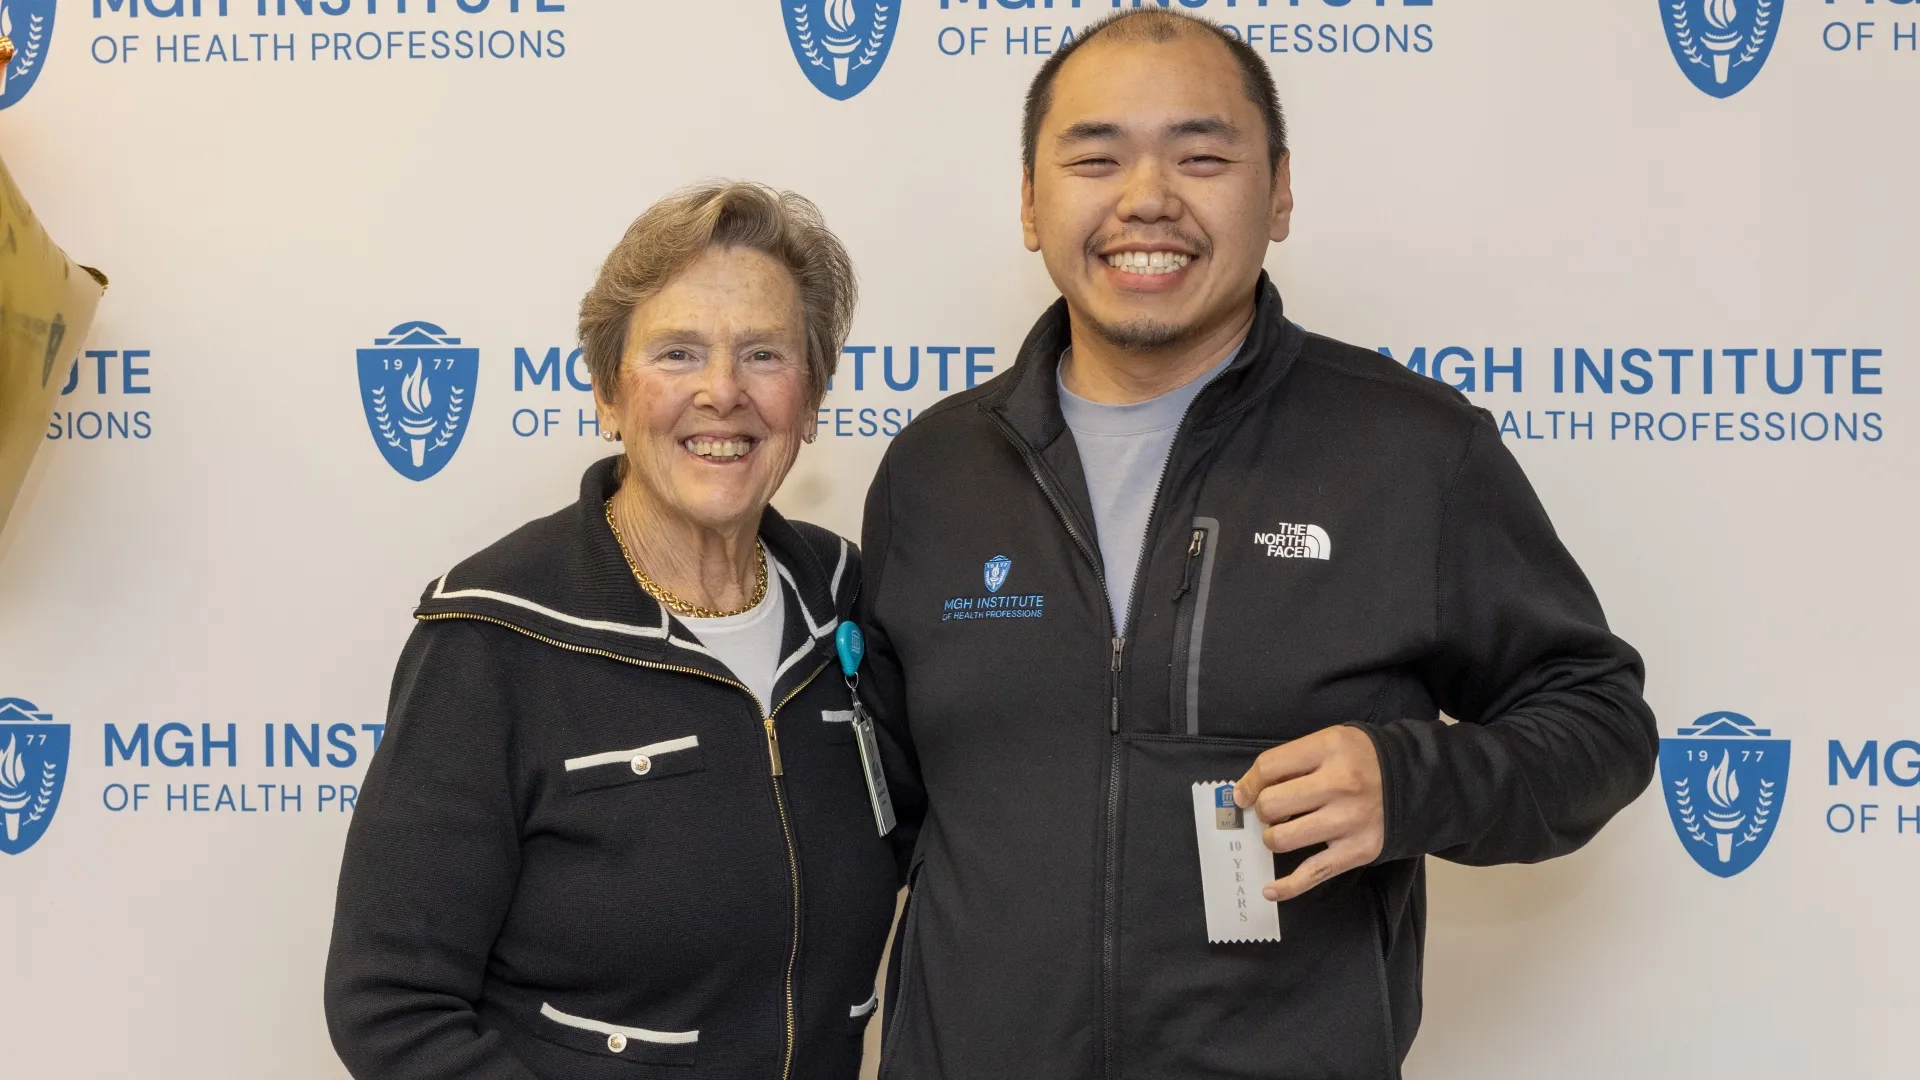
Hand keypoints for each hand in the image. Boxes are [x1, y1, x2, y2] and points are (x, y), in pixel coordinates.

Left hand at [1232, 725, 1384, 901]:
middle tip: (1272, 811)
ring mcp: (1348, 821)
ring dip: (1273, 837)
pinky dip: (1287, 887)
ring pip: (1283, 839)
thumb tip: (1245, 792)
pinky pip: (1312, 874)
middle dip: (1262, 810)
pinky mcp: (1357, 851)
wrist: (1414, 781)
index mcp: (1329, 749)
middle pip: (1272, 804)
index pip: (1269, 768)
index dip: (1248, 784)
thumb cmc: (1362, 760)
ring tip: (1282, 832)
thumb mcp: (1330, 741)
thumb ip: (1291, 760)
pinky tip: (1270, 890)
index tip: (1243, 795)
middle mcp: (1339, 785)